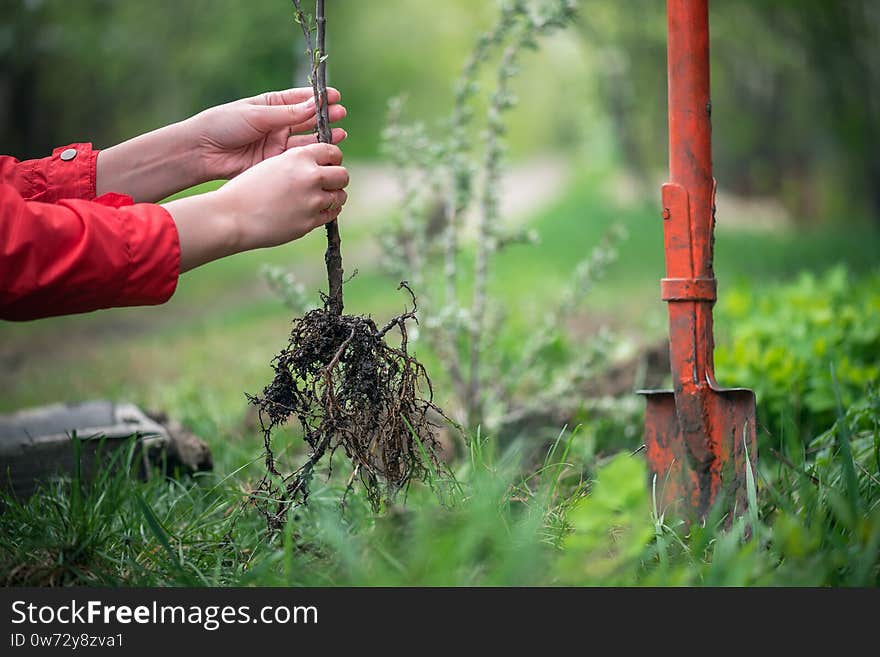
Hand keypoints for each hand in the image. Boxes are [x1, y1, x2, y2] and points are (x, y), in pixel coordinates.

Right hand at [163, 143, 348, 271]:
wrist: (232, 216)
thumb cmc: (247, 189)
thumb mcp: (272, 163)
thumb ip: (298, 163)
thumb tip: (320, 167)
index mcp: (300, 157)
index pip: (333, 152)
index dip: (333, 158)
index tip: (329, 163)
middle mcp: (310, 176)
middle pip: (343, 174)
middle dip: (338, 178)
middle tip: (329, 183)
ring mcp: (312, 201)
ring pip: (341, 196)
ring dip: (335, 196)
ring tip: (323, 197)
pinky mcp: (310, 221)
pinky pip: (332, 214)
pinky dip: (328, 211)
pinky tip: (318, 209)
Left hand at [191, 87, 346, 181]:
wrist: (202, 152)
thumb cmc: (224, 125)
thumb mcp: (257, 115)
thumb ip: (287, 114)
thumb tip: (314, 105)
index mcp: (271, 106)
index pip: (300, 100)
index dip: (318, 98)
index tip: (335, 96)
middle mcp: (277, 125)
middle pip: (307, 120)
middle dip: (325, 118)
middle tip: (341, 115)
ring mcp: (277, 145)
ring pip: (306, 140)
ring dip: (323, 137)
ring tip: (340, 134)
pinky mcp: (275, 163)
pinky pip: (298, 159)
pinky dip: (312, 156)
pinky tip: (325, 152)